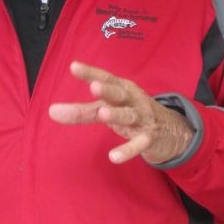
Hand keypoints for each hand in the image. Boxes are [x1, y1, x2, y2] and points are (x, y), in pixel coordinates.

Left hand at [49, 62, 193, 164]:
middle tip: (93, 87)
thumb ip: (81, 111)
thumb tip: (51, 111)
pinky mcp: (149, 139)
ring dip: (117, 114)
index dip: (90, 72)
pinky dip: (127, 150)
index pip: (105, 78)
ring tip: (103, 113)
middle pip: (119, 93)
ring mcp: (142, 119)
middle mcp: (133, 100)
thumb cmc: (132, 113)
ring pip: (129, 115)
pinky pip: (138, 144)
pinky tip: (113, 157)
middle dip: (107, 89)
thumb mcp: (108, 109)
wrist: (172, 131)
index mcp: (122, 89)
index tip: (73, 66)